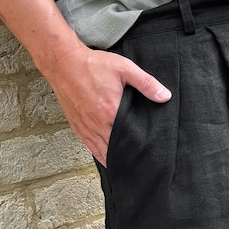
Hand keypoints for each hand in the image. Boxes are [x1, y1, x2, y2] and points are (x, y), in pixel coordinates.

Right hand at [42, 43, 171, 166]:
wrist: (63, 63)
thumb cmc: (93, 65)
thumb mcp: (124, 68)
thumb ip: (146, 83)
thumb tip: (165, 96)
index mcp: (110, 112)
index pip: (129, 138)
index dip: (139, 148)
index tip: (148, 153)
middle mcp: (97, 124)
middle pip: (115, 149)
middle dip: (128, 156)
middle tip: (140, 162)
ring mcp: (85, 127)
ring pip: (102, 152)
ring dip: (114, 158)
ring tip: (127, 165)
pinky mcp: (77, 126)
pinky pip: (90, 147)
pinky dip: (100, 154)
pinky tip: (108, 158)